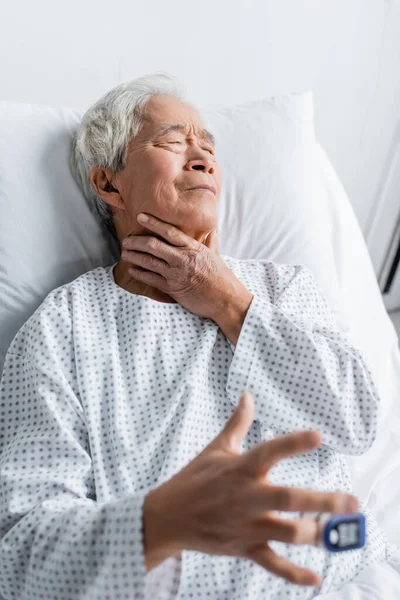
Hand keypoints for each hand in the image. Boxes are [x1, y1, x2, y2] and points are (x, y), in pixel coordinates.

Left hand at [120, 213, 250, 319]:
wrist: (225, 299)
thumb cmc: (221, 277)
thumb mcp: (216, 256)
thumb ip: (211, 242)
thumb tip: (212, 230)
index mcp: (193, 248)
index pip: (170, 232)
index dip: (153, 223)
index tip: (140, 217)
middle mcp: (182, 259)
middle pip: (153, 246)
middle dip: (136, 241)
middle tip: (127, 240)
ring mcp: (176, 274)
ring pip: (149, 262)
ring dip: (134, 256)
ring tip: (125, 253)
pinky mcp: (172, 289)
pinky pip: (151, 279)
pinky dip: (139, 274)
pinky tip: (132, 270)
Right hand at [144, 391, 358, 586]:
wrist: (168, 516)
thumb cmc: (194, 478)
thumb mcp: (216, 448)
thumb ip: (237, 422)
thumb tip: (247, 395)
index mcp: (240, 469)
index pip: (270, 451)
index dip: (294, 443)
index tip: (319, 436)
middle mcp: (246, 496)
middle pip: (288, 498)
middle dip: (322, 501)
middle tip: (351, 502)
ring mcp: (245, 524)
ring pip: (285, 532)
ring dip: (312, 533)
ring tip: (334, 532)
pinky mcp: (243, 547)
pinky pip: (271, 563)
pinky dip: (293, 574)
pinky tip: (315, 578)